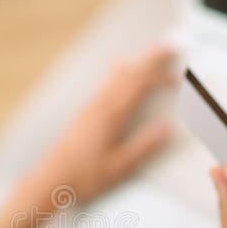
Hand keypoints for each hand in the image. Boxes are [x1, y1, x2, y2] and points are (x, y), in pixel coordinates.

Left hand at [35, 45, 175, 203]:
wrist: (50, 179)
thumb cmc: (82, 176)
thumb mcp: (119, 167)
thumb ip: (142, 147)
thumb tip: (164, 128)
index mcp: (111, 116)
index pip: (139, 85)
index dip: (160, 78)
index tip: (176, 80)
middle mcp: (99, 106)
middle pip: (128, 73)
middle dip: (150, 59)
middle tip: (168, 48)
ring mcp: (89, 108)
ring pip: (115, 76)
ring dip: (135, 63)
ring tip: (147, 56)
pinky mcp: (83, 114)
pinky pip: (105, 85)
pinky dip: (118, 74)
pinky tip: (117, 72)